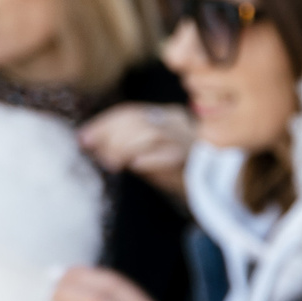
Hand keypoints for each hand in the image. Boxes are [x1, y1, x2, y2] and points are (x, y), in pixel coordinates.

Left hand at [80, 102, 194, 202]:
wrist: (218, 188)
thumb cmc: (177, 172)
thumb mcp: (149, 152)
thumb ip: (123, 144)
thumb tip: (86, 140)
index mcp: (167, 116)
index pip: (131, 112)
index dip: (104, 124)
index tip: (83, 137)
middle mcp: (178, 124)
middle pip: (139, 121)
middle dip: (110, 135)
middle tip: (93, 150)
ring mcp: (188, 141)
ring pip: (151, 135)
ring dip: (124, 148)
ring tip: (112, 164)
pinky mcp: (194, 161)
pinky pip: (170, 156)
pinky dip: (151, 160)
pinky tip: (135, 166)